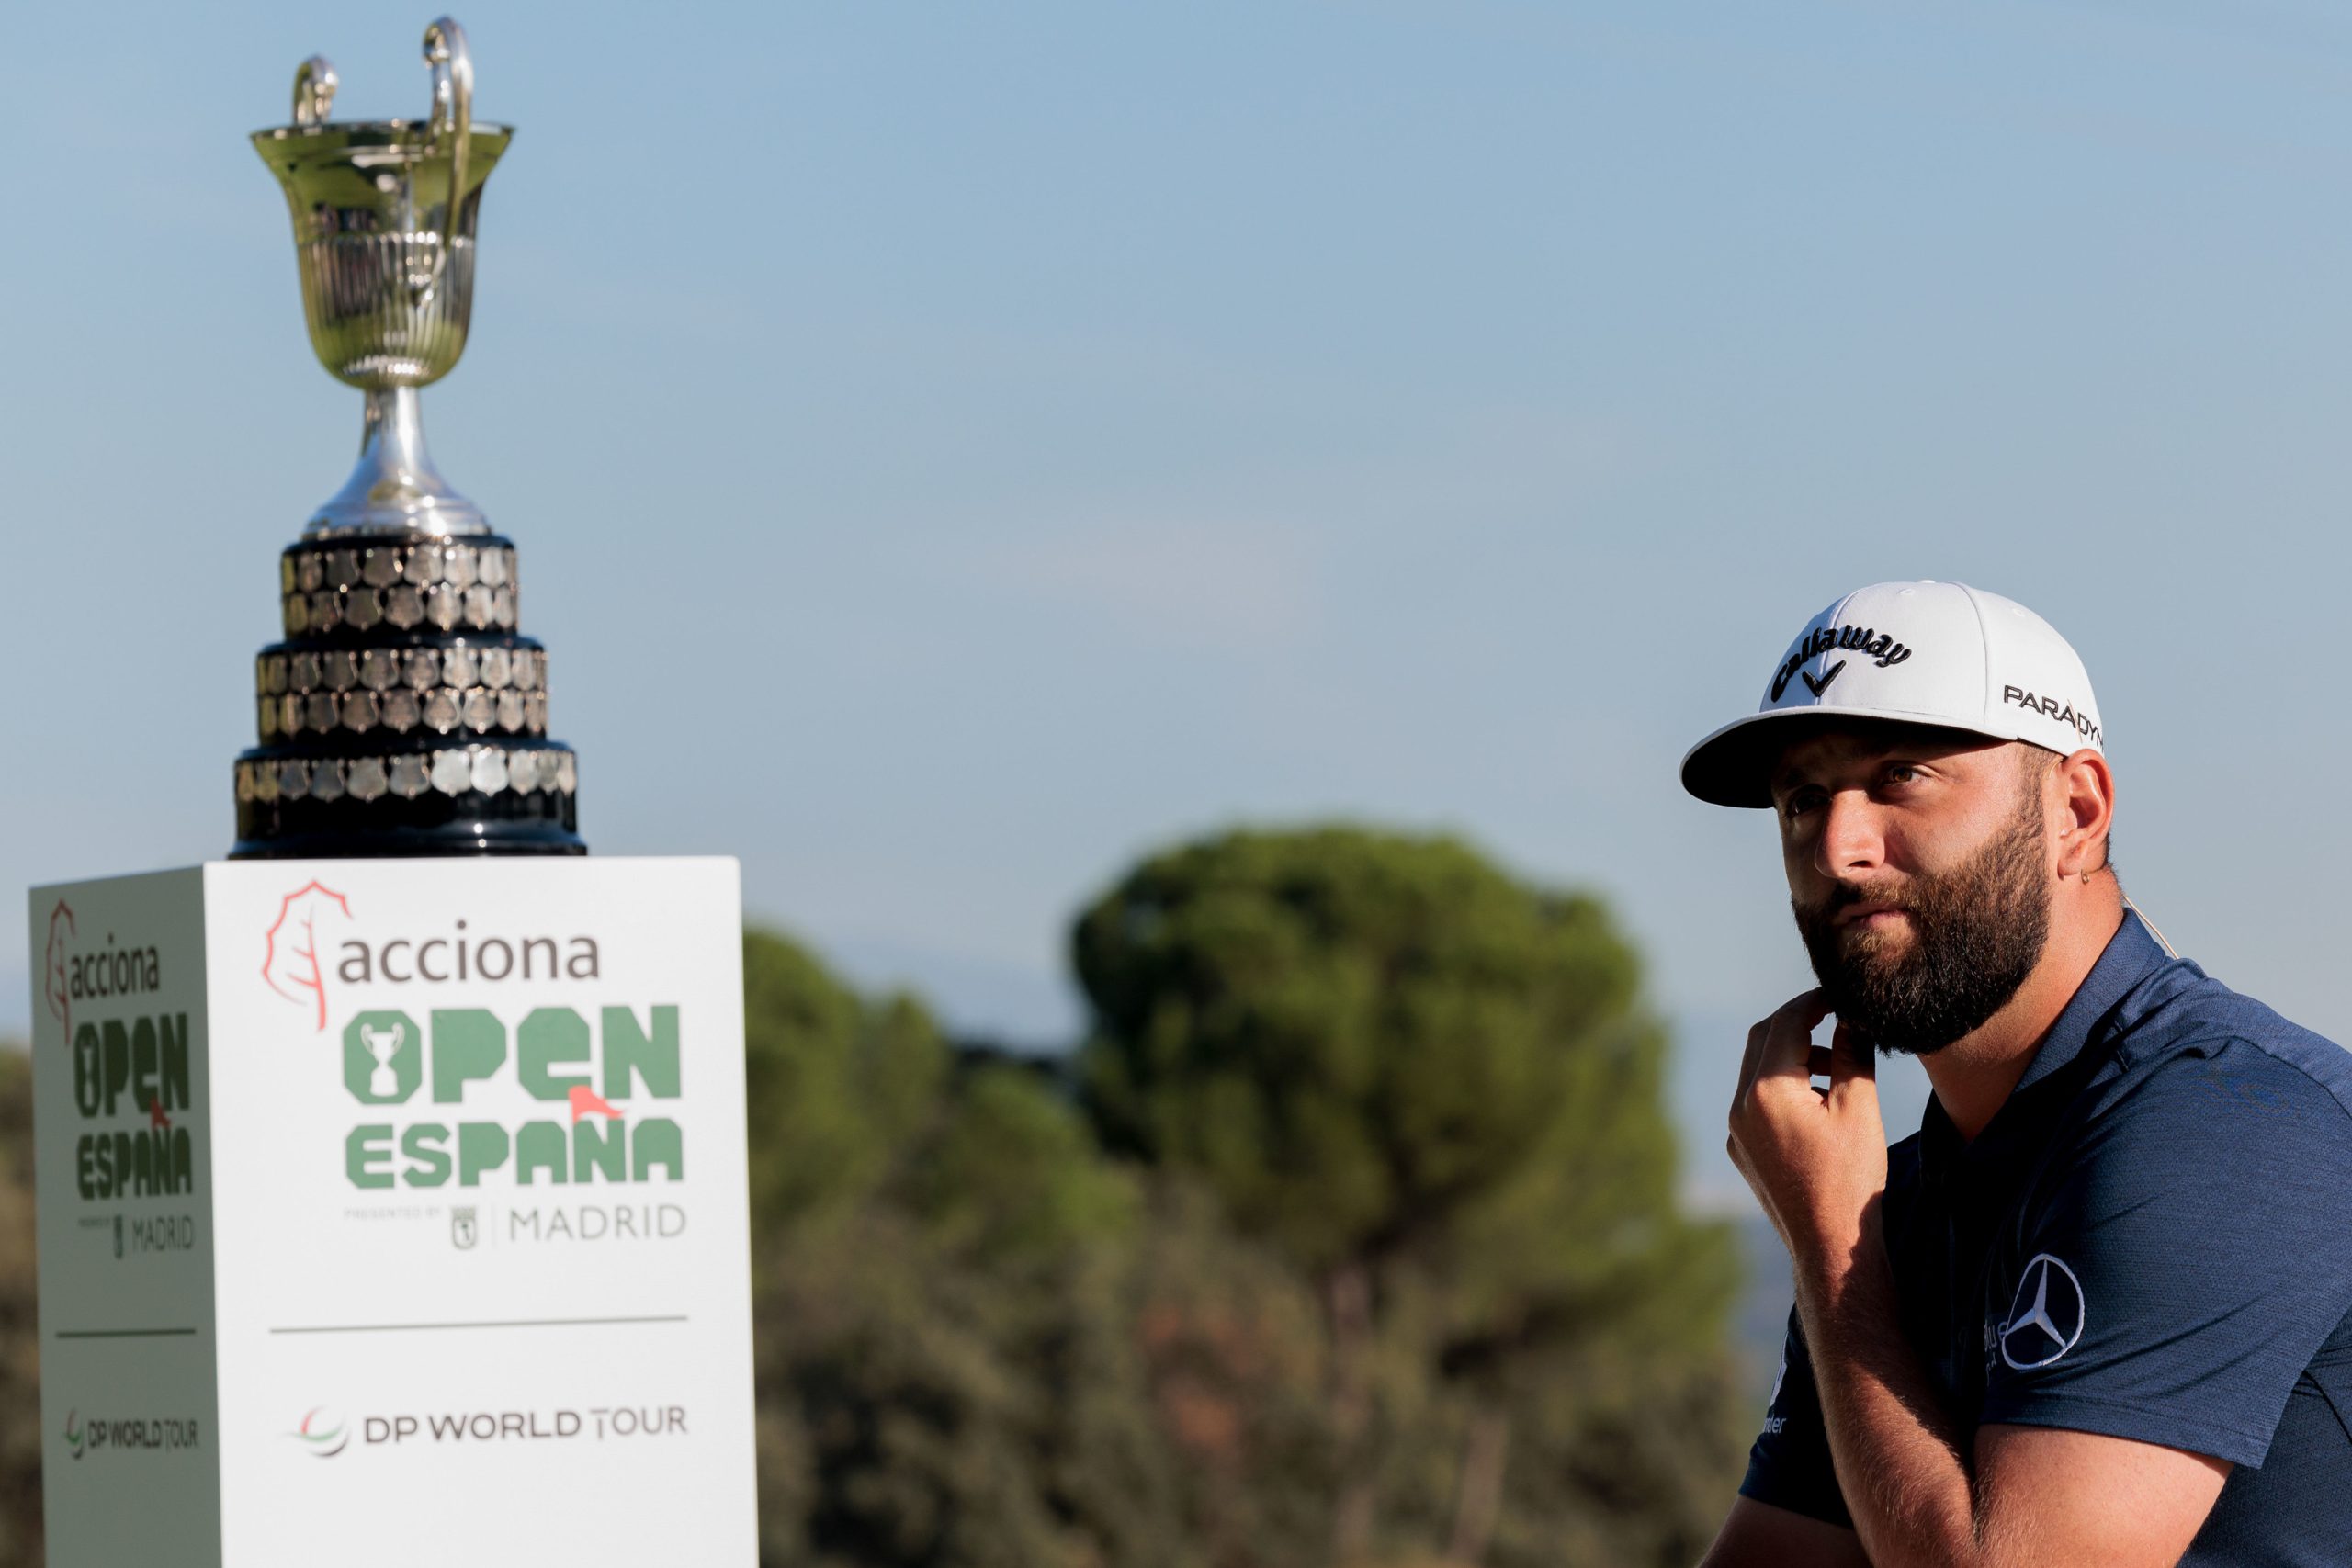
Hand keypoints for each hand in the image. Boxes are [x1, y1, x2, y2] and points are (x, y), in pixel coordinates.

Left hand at [1727, 990, 1887, 1271]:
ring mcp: (1736, 1131)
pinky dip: (1782, 1088)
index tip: (1839, 993)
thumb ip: (1851, 1054)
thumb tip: (1851, 1017)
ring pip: (1756, 1073)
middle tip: (1834, 1016)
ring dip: (1791, 1058)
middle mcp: (1740, 1106)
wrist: (1829, 1245)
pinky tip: (1817, 1104)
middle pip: (1761, 1041)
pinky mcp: (1741, 1152)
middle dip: (1797, 1023)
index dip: (1813, 1001)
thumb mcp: (1858, 1108)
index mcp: (1766, 1090)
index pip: (1785, 1022)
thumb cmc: (1850, 1178)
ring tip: (1834, 1069)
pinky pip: (1755, 1104)